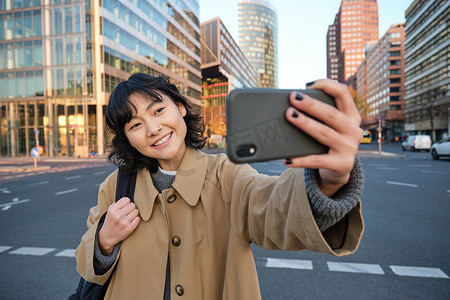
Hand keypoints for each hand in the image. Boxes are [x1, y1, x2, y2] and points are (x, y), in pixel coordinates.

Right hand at [98, 197, 139, 254]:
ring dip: (133, 213)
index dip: (126, 203)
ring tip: (128, 217)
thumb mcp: (110, 210)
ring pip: (136, 211)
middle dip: (131, 208)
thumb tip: (129, 199)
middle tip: (127, 212)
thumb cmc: (110, 221)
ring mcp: (124, 222)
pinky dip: (135, 220)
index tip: (124, 206)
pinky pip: (138, 219)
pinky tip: (131, 222)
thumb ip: (118, 203)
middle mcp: (118, 216)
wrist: (107, 236)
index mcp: (113, 210)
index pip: (126, 199)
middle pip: (132, 205)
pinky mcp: (129, 229)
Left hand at [284, 79, 362, 196]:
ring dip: (305, 123)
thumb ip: (321, 114)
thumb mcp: (332, 126)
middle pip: (331, 113)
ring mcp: (349, 148)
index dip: (327, 85)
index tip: (308, 84)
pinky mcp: (341, 164)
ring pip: (324, 133)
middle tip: (293, 97)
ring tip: (289, 115)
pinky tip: (288, 159)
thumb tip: (293, 105)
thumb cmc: (329, 142)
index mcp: (352, 116)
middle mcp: (353, 130)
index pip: (343, 93)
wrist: (339, 170)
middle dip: (311, 104)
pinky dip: (300, 160)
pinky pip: (317, 161)